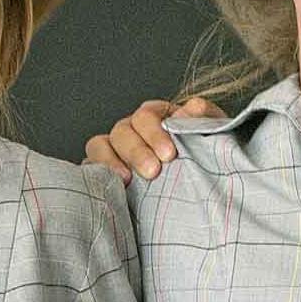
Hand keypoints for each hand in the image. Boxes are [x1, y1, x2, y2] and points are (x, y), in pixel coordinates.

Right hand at [86, 97, 217, 180]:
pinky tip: (113, 187)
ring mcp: (114, 150)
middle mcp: (131, 130)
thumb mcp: (210, 136)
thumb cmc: (201, 158)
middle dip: (136, 151)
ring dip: (111, 162)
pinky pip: (90, 168)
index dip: (154, 133)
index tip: (169, 155)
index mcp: (156, 117)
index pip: (146, 116)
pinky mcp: (104, 172)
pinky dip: (97, 174)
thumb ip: (203, 119)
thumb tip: (192, 109)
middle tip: (153, 172)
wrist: (197, 192)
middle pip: (122, 131)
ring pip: (100, 146)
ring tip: (127, 181)